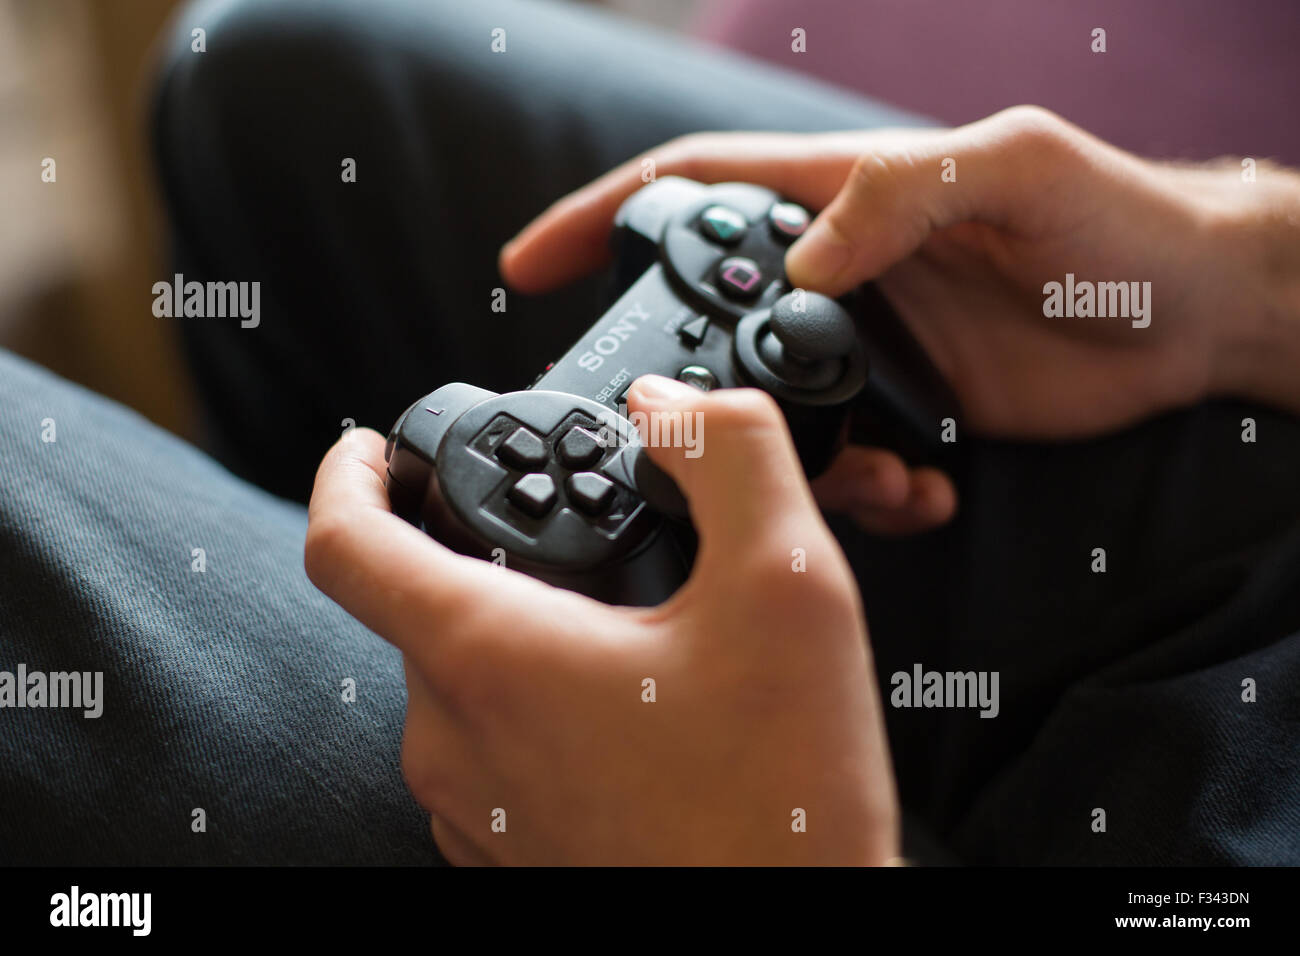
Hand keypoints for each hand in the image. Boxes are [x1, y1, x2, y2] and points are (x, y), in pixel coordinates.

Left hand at [305, 376, 898, 864]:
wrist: (798, 947)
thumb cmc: (782, 802)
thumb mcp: (787, 587)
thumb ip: (727, 456)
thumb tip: (668, 405)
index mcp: (489, 657)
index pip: (345, 541)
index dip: (349, 471)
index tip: (375, 445)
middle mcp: (454, 739)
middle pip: (423, 604)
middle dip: (492, 550)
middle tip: (586, 538)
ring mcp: (473, 807)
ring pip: (464, 678)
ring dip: (526, 631)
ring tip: (630, 631)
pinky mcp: (508, 849)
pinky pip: (493, 747)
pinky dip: (540, 704)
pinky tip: (633, 711)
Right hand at [503, 106, 1299, 510]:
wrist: (1192, 313)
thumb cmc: (1117, 219)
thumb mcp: (1018, 169)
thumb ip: (905, 192)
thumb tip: (804, 257)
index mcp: (843, 202)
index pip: (694, 194)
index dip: (601, 221)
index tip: (528, 266)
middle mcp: (839, 278)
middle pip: (710, 323)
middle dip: (677, 381)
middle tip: (671, 441)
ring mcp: (868, 352)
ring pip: (773, 418)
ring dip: (788, 466)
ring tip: (866, 483)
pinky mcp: (908, 416)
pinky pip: (849, 468)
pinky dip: (867, 498)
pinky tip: (922, 494)